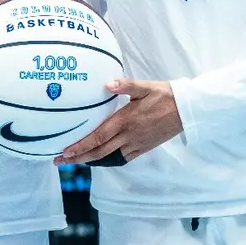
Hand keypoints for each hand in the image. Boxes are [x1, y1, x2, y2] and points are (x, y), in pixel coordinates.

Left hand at [56, 78, 182, 165]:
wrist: (186, 110)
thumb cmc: (165, 95)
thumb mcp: (145, 87)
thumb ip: (126, 85)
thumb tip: (108, 83)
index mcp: (125, 120)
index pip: (98, 137)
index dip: (80, 146)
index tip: (64, 152)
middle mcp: (128, 136)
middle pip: (98, 152)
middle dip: (77, 158)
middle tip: (59, 161)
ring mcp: (136, 144)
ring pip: (109, 157)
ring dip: (90, 160)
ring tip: (75, 161)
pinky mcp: (143, 148)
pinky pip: (122, 158)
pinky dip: (108, 160)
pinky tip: (100, 159)